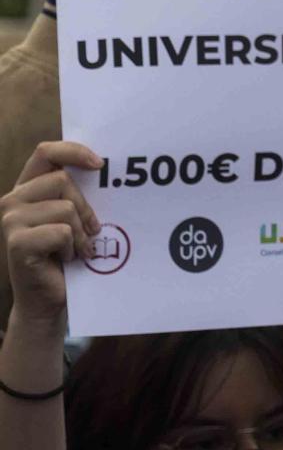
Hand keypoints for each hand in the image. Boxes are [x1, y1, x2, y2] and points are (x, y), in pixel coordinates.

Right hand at [1, 142, 103, 328]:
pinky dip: (73, 247)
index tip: (100, 164)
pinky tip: (66, 259)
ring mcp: (10, 221)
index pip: (46, 152)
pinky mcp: (17, 242)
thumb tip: (105, 168)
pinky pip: (62, 231)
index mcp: (27, 189)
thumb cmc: (65, 256)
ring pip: (66, 207)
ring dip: (80, 232)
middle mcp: (12, 201)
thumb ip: (76, 193)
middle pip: (62, 180)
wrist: (48, 299)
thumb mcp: (73, 218)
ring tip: (75, 248)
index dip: (73, 151)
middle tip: (89, 232)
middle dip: (85, 207)